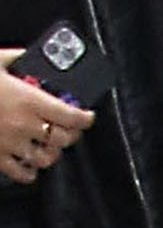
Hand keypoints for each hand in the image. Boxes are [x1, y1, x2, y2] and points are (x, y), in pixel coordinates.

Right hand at [0, 51, 93, 184]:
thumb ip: (17, 57)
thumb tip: (29, 54)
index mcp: (30, 100)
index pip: (72, 116)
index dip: (86, 118)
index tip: (88, 116)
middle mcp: (24, 125)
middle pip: (63, 139)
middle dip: (70, 135)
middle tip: (70, 130)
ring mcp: (10, 144)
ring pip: (45, 158)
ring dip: (52, 153)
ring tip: (50, 147)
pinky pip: (20, 173)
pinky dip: (29, 172)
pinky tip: (30, 166)